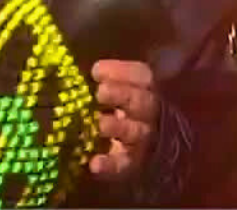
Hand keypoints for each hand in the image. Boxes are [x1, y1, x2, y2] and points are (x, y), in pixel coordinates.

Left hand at [88, 59, 159, 180]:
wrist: (141, 148)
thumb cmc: (116, 106)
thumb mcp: (114, 87)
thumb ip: (103, 78)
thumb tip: (88, 72)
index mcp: (144, 88)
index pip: (141, 75)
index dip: (121, 71)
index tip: (96, 71)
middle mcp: (148, 112)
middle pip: (140, 101)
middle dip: (121, 95)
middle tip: (101, 92)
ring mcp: (142, 139)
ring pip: (135, 132)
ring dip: (118, 127)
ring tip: (101, 124)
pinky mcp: (132, 164)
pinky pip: (124, 164)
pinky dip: (110, 165)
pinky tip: (95, 163)